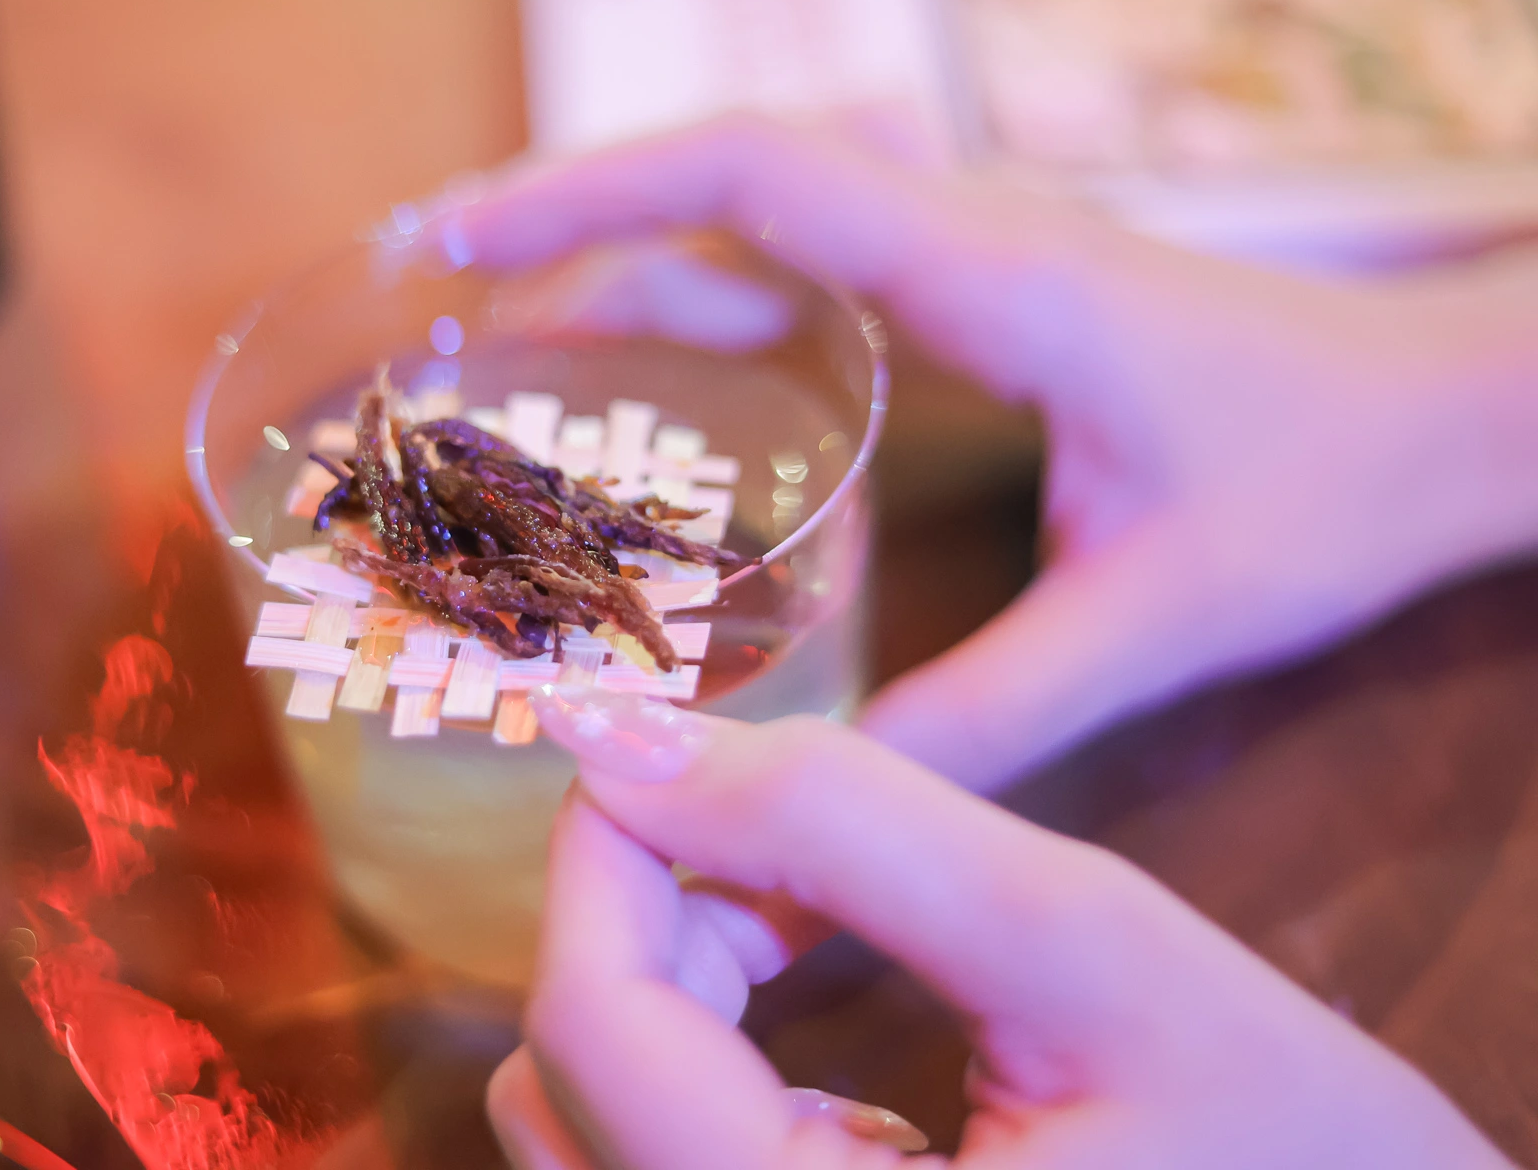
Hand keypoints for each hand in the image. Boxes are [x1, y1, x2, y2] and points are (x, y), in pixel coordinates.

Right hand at [453, 118, 1537, 789]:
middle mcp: (972, 233)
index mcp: (1001, 278)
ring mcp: (977, 247)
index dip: (596, 194)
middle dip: (579, 212)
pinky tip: (662, 372)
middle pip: (735, 168)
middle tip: (445, 287)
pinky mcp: (986, 284)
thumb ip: (988, 714)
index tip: (465, 241)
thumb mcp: (1154, 618)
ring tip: (513, 338)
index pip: (764, 178)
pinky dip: (712, 288)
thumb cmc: (1328, 486)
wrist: (1451, 411)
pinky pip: (815, 253)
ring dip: (637, 250)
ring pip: (769, 206)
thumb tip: (826, 802)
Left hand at [487, 686, 1511, 1169]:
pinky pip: (650, 1162)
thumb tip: (622, 736)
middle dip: (649, 917)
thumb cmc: (1291, 1141)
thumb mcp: (1086, 945)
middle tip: (778, 841)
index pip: (594, 1032)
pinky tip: (791, 991)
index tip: (656, 740)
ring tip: (790, 914)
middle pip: (572, 1080)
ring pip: (586, 1124)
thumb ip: (845, 824)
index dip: (605, 851)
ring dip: (662, 980)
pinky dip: (694, 1050)